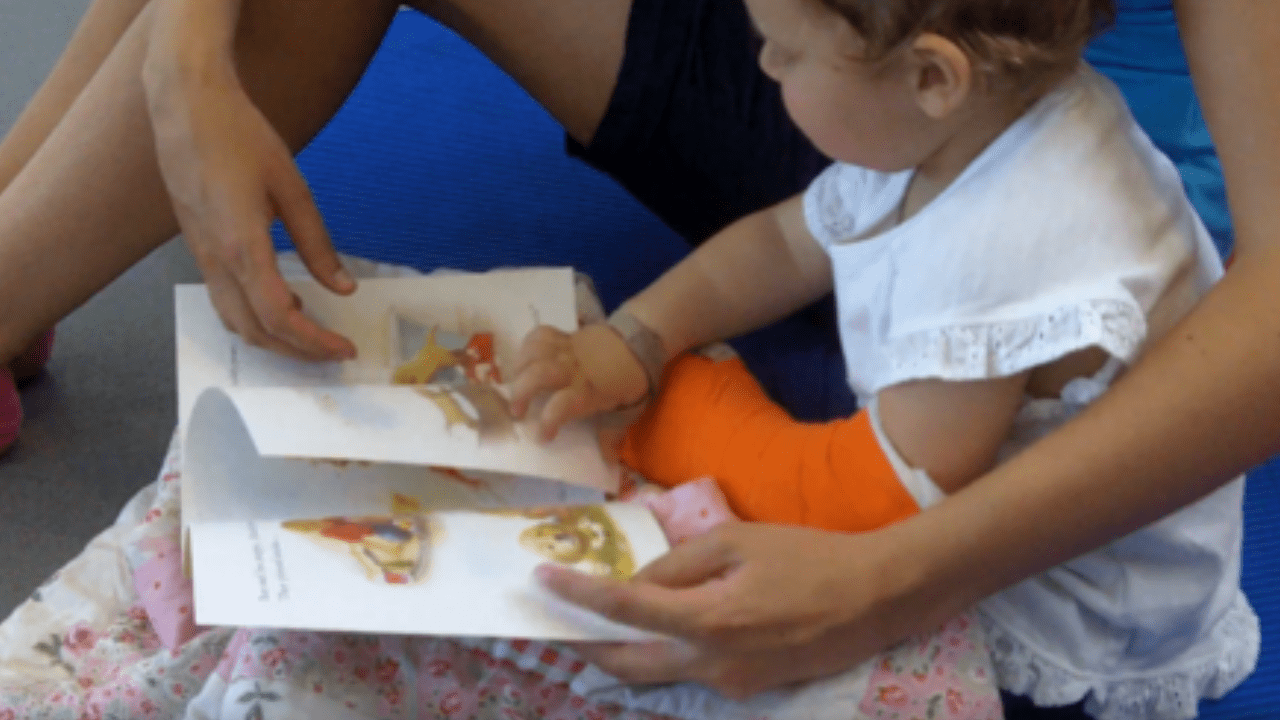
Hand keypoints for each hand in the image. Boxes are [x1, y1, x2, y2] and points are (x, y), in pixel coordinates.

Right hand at [146, 57, 356, 360]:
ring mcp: (201, 257)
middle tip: (334, 353)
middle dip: (297, 351)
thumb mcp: (292, 188)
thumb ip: (317, 243)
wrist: (186, 108)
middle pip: (254, 330)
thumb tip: (344, 287)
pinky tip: (286, 303)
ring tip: (313, 336)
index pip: (279, 315)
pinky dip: (255, 316)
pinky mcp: (198, 248)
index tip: (343, 349)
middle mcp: (215, 260)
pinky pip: (225, 300)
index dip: (313, 341)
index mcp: (241, 245)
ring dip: (274, 340)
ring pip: (234, 321)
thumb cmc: (240, 137)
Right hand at [509, 324, 649, 440]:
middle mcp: (573, 369)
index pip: (563, 405)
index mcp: (590, 391)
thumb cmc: (631, 380)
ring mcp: (567, 350)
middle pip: (539, 374)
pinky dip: (526, 347)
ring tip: (517, 384)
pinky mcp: (563, 337)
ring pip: (534, 352)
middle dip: (520, 393)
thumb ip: (614, 433)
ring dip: (519, 369)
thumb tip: (607, 461)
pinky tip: (525, 361)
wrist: (637, 343)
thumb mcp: (629, 409)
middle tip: (517, 412)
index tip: (543, 437)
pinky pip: (538, 336)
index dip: (548, 422)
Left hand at [537, 521, 933, 697]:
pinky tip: (659, 627)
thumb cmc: (808, 557)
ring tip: (594, 625)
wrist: (876, 598)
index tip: (541, 579)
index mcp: (707, 620)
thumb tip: (640, 580)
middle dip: (584, 645)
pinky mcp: (748, 687)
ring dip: (621, 652)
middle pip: (627, 663)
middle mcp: (711, 663)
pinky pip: (692, 670)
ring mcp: (730, 683)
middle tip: (554, 623)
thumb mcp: (738, 540)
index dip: (577, 594)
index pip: (624, 609)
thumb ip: (679, 563)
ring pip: (657, 672)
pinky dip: (664, 651)